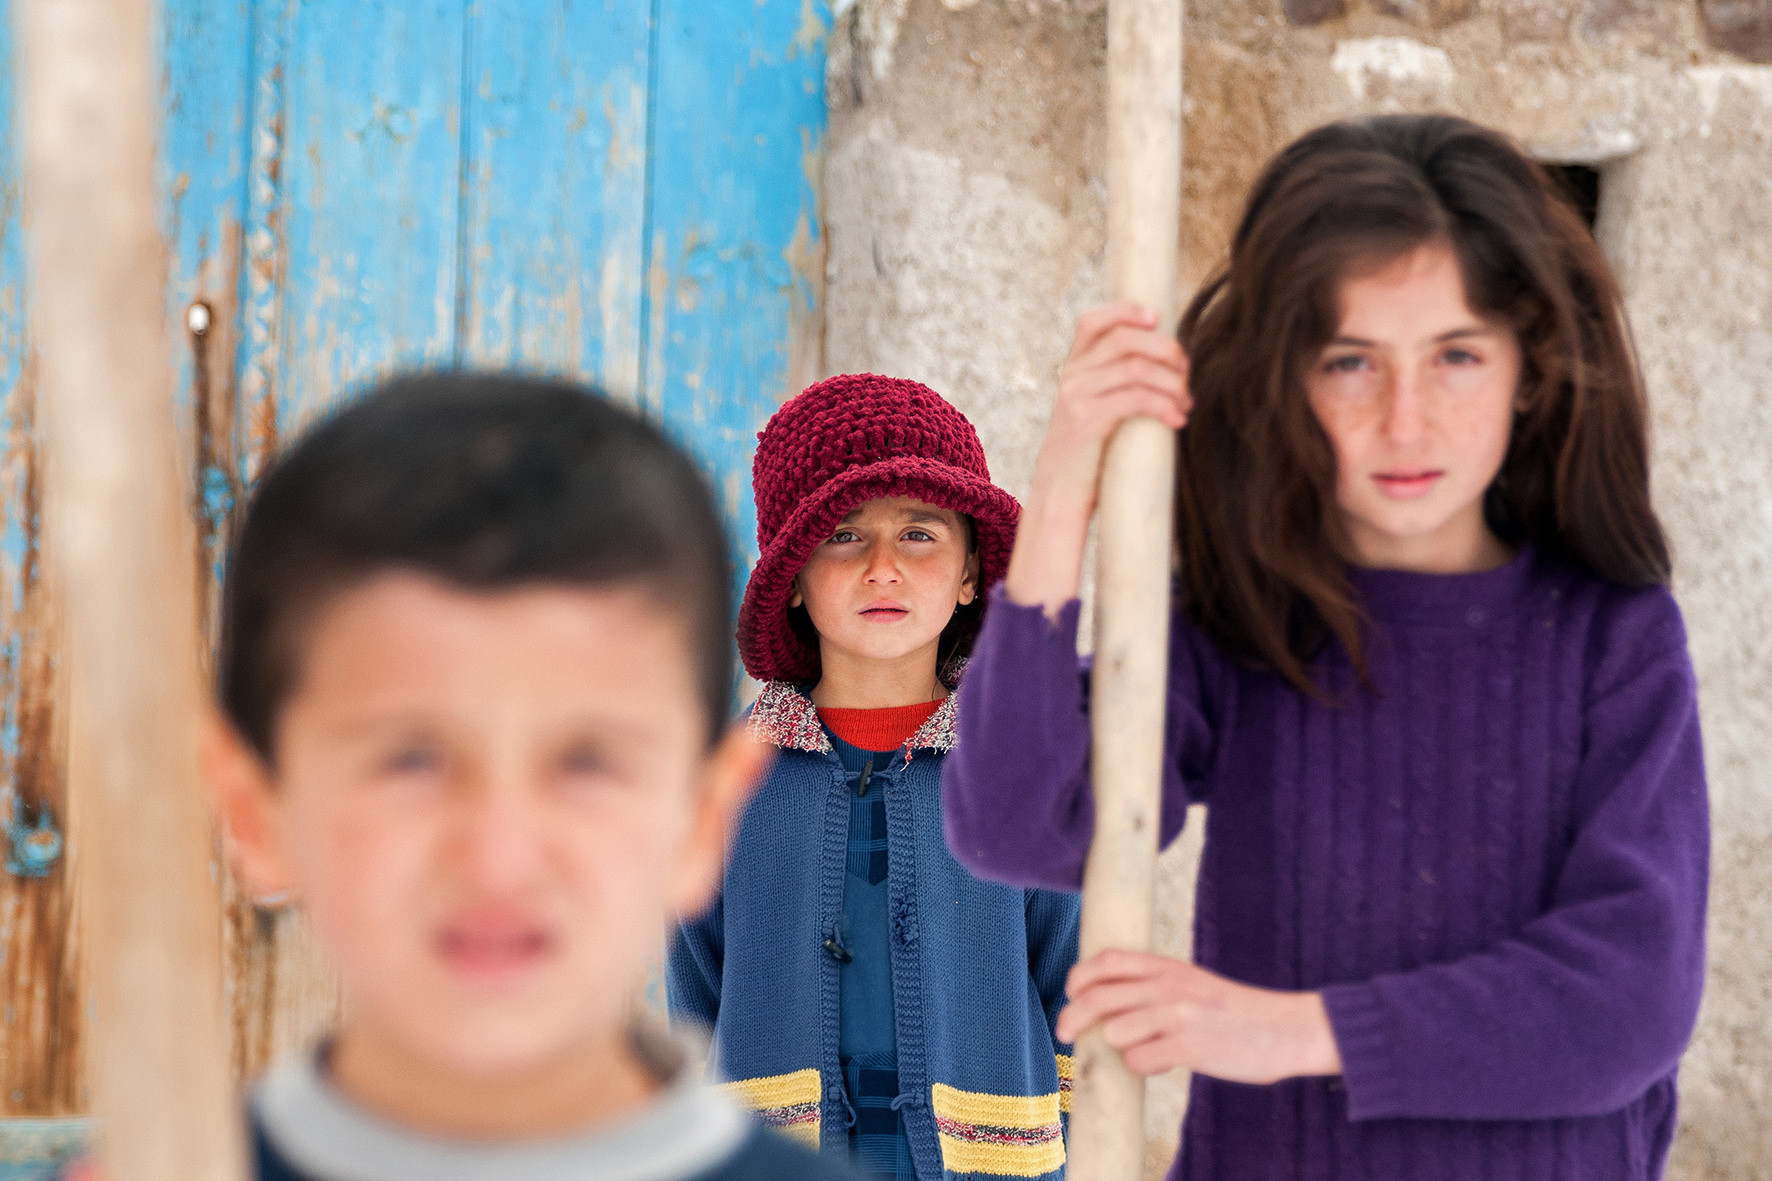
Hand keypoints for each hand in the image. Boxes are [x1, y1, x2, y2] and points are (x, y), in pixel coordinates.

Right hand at [1039, 303, 1190, 509]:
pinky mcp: (1087, 421)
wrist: (1058, 496)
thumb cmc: (1088, 455)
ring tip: (1186, 402)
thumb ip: (1116, 384)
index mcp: (1073, 367)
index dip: (1126, 311)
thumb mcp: (1096, 410)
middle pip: (1124, 339)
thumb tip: (1167, 364)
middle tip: (1186, 371)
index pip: (1092, 321)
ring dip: (1171, 382)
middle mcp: (1070, 375)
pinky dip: (1164, 406)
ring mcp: (1076, 397)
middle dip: (1165, 349)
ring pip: (1135, 368)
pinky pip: (1135, 399)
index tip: (1158, 318)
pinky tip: (1177, 420)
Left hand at [1054, 950, 1341, 1084]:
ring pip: (1114, 1032)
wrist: (1284, 1029)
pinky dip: (1143, 1066)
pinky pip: (1140, 1060)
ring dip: (1118, 1047)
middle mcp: (1167, 986)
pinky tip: (1165, 1063)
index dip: (1079, 976)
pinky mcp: (1189, 1047)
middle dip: (1071, 1016)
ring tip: (1142, 1050)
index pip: (1106, 960)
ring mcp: (1177, 1016)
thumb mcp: (1191, 982)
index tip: (1070, 993)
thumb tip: (1105, 1002)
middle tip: (1065, 1033)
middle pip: (1097, 997)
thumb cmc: (1232, 1011)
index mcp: (1166, 966)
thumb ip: (1153, 985)